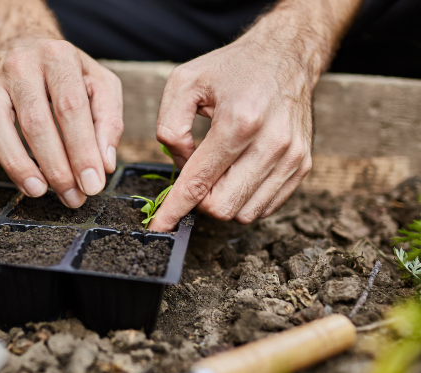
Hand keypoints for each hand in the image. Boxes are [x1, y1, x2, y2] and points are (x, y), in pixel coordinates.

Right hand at [0, 38, 122, 207]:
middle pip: (35, 121)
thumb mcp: (101, 85)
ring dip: (16, 163)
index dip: (82, 150)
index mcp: (58, 58)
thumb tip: (104, 164)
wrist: (24, 41)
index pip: (70, 108)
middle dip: (56, 167)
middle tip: (72, 197)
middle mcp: (22, 66)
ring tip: (38, 190)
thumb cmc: (68, 72)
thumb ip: (109, 121)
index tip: (93, 184)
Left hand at [149, 27, 316, 230]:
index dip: (174, 209)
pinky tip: (238, 173)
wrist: (286, 56)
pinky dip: (244, 198)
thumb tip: (180, 164)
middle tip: (195, 177)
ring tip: (219, 170)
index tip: (159, 226)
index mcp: (240, 120)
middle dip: (199, 201)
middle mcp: (272, 143)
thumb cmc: (233, 69)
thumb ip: (169, 126)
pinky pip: (265, 207)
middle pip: (222, 207)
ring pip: (244, 213)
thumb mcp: (185, 82)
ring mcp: (292, 157)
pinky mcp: (303, 166)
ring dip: (223, 200)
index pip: (199, 182)